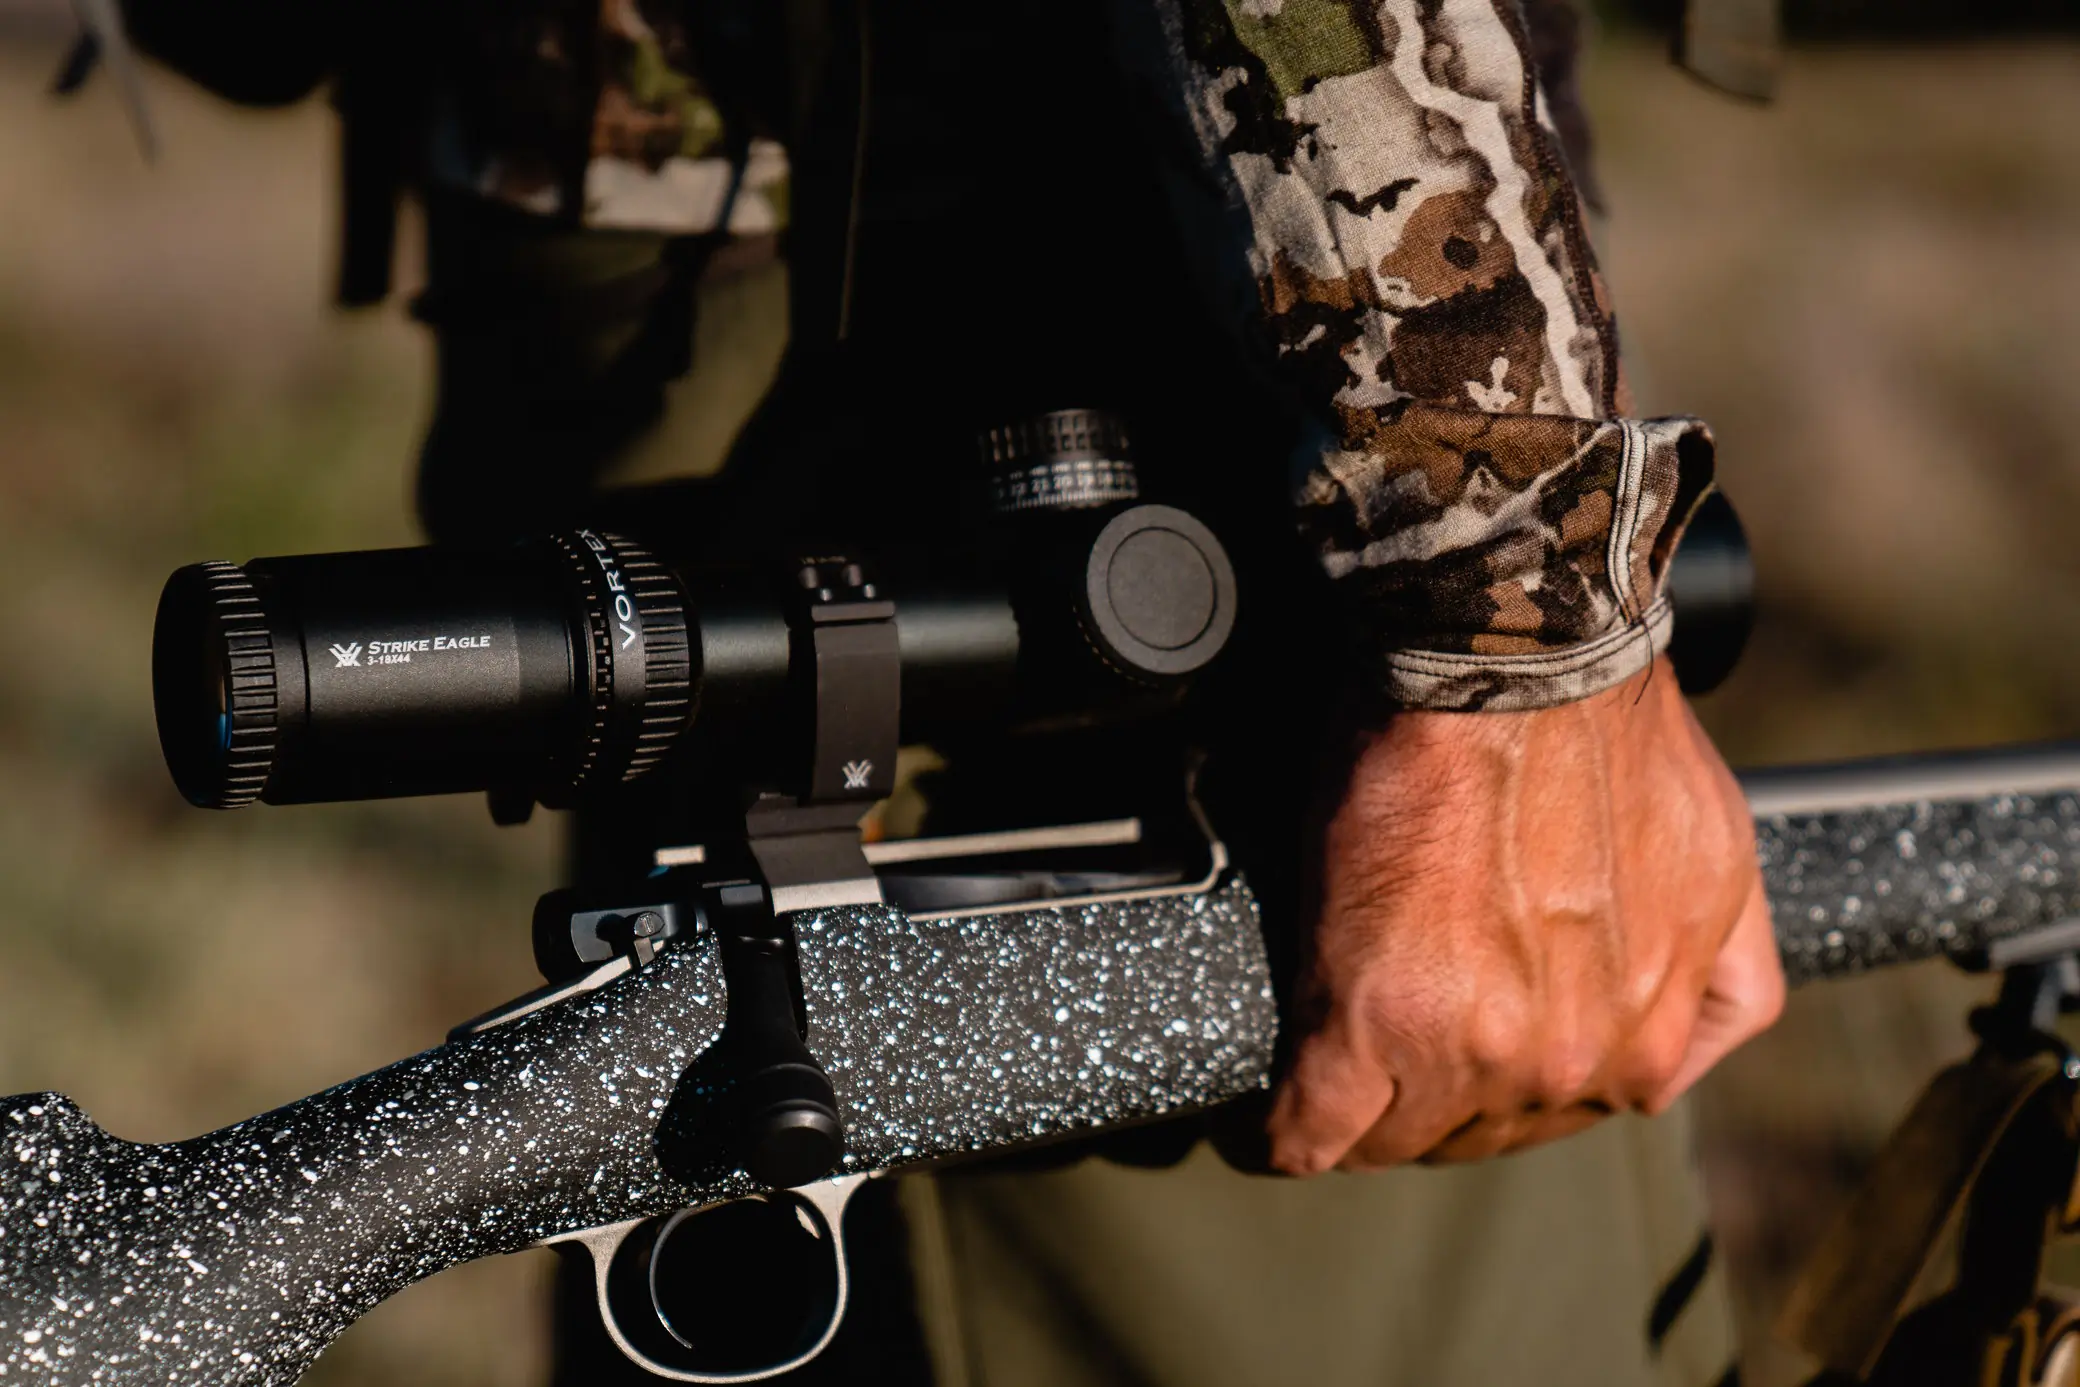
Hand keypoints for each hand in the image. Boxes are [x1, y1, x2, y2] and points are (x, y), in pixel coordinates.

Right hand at [1267, 657, 1782, 1172]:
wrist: (1519, 654)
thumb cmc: (1604, 722)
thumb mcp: (1716, 855)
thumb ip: (1712, 961)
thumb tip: (1678, 997)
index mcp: (1648, 1038)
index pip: (1552, 1115)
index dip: (1494, 1075)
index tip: (1451, 1050)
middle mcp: (1570, 1064)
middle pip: (1472, 1134)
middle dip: (1428, 1095)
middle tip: (1385, 1034)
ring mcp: (1467, 1054)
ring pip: (1392, 1140)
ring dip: (1357, 1110)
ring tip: (1319, 1068)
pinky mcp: (1363, 1026)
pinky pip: (1305, 1131)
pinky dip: (1278, 1128)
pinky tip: (1265, 1120)